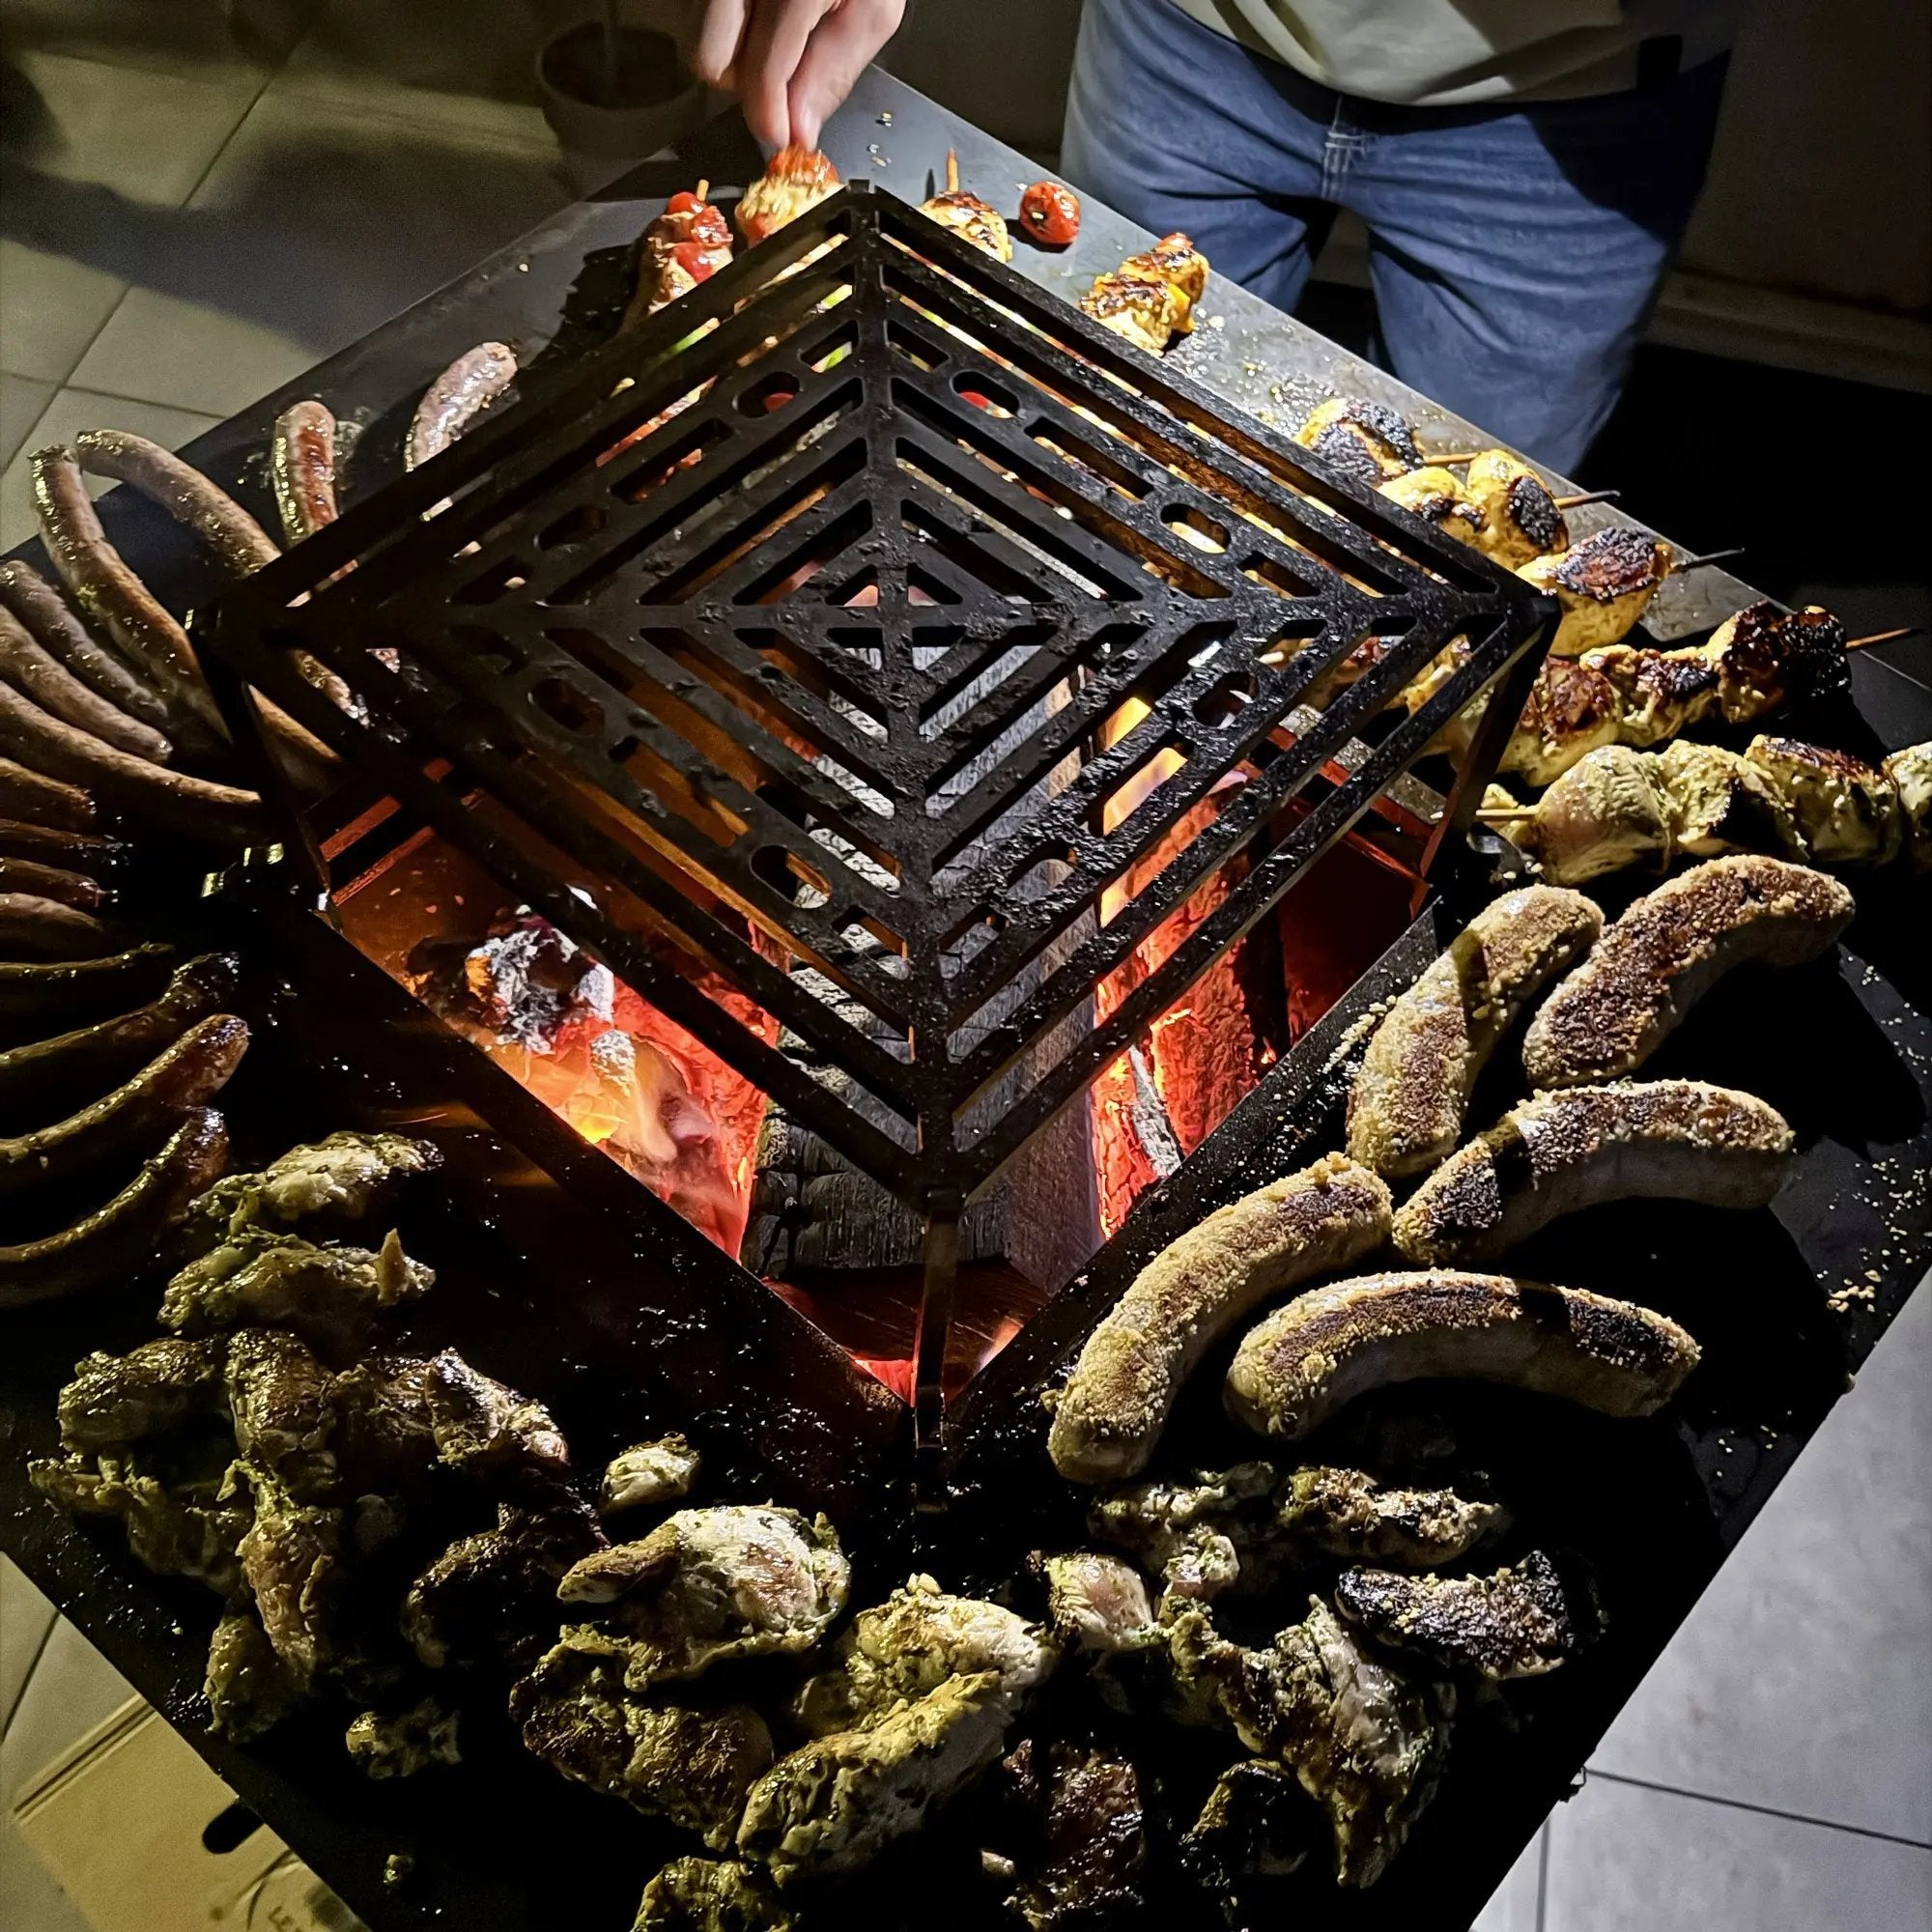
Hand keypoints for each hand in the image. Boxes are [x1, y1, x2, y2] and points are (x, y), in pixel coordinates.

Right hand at [687, 0, 904, 150]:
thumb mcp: (874, 10)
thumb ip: (836, 72)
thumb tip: (800, 129)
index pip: (760, 73)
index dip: (769, 117)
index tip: (782, 137)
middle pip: (713, 63)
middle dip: (745, 83)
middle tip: (782, 76)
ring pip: (702, 38)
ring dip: (735, 52)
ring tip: (775, 34)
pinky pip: (701, 13)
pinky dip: (730, 25)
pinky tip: (762, 13)